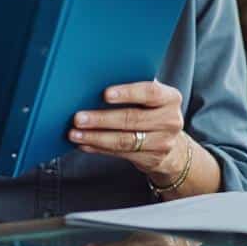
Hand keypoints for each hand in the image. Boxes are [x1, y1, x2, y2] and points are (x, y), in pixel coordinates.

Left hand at [70, 80, 187, 183]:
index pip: (150, 92)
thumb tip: (93, 86)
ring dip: (95, 137)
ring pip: (124, 140)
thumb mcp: (149, 98)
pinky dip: (99, 148)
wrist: (171, 143)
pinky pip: (120, 153)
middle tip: (78, 118)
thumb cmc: (152, 111)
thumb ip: (131, 90)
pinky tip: (84, 144)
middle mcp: (170, 120)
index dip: (127, 93)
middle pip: (132, 119)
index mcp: (170, 98)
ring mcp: (162, 142)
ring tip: (75, 134)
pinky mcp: (152, 159)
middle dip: (101, 119)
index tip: (105, 94)